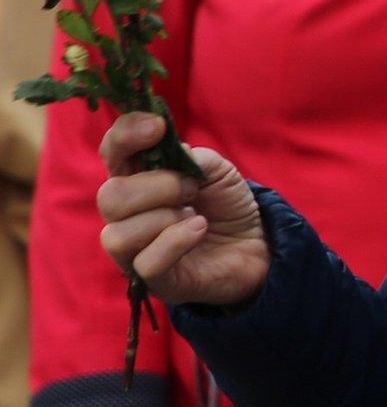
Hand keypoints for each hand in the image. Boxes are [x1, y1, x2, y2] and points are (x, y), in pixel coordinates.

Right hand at [98, 113, 269, 306]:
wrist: (256, 244)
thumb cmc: (226, 204)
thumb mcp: (217, 170)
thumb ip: (190, 157)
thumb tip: (166, 149)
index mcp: (136, 180)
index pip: (111, 153)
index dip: (124, 136)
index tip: (157, 127)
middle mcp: (126, 216)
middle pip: (109, 197)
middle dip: (156, 186)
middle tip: (192, 188)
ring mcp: (135, 251)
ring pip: (117, 233)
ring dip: (165, 217)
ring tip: (195, 214)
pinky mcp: (153, 279)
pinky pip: (145, 262)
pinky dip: (176, 240)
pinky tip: (199, 229)